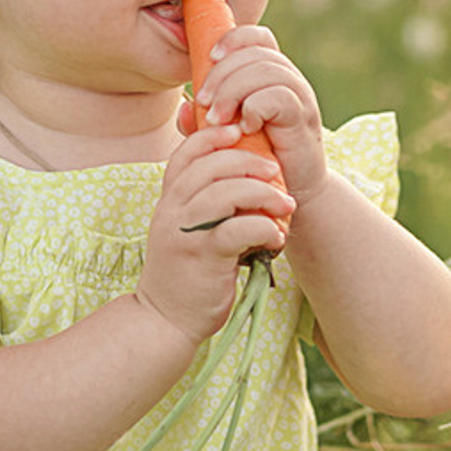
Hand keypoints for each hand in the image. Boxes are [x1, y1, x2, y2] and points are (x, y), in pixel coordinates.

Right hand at [137, 124, 294, 342]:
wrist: (165, 319)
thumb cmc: (187, 272)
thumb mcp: (189, 230)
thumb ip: (206, 203)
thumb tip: (245, 179)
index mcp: (170, 200)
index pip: (187, 153)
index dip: (214, 135)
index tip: (241, 132)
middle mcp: (172, 211)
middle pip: (208, 165)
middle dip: (247, 160)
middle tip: (275, 171)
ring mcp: (185, 234)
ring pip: (223, 193)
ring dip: (262, 193)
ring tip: (286, 203)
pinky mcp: (203, 258)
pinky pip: (237, 230)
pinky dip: (263, 228)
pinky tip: (276, 237)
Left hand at [178, 23, 328, 200]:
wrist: (293, 195)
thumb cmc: (259, 162)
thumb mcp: (224, 139)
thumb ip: (201, 123)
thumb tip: (182, 109)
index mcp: (272, 76)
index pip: (258, 36)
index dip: (234, 38)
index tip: (209, 58)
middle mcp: (290, 81)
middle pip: (255, 52)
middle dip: (221, 73)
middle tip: (203, 102)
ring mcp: (300, 98)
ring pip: (266, 70)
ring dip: (232, 91)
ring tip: (216, 119)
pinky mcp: (303, 119)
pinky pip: (279, 96)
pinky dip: (255, 108)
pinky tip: (245, 129)